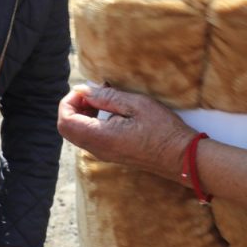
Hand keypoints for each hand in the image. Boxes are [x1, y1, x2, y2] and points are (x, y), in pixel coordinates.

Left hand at [57, 84, 193, 178]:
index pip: (65, 120)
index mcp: (100, 137)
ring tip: (104, 98)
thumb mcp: (136, 105)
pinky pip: (90, 138)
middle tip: (93, 92)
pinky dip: (92, 121)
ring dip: (83, 113)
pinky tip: (111, 111)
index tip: (86, 89)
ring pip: (77, 133)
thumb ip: (106, 97)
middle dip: (74, 106)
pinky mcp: (111, 154)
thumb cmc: (163, 130)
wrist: (181, 158)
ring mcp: (104, 154)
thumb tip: (83, 91)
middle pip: (67, 128)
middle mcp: (97, 150)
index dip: (69, 101)